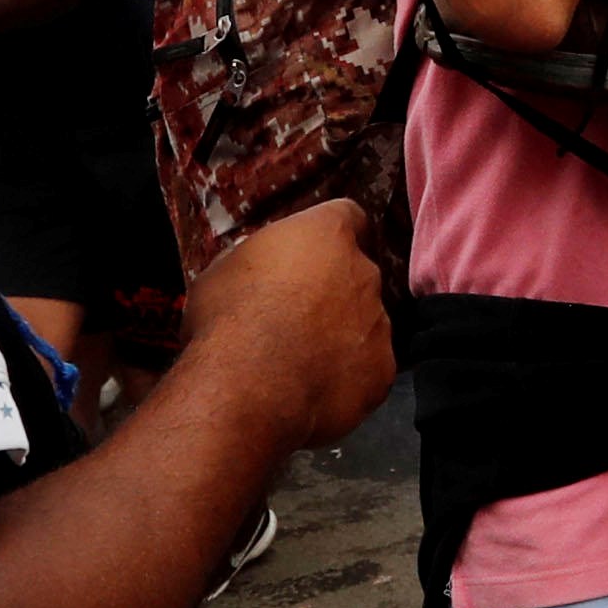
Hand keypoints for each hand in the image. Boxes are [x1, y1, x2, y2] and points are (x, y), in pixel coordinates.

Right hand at [178, 198, 396, 453]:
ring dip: (343, 336)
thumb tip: (262, 271)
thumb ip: (260, 262)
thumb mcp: (225, 270)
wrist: (247, 387)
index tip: (316, 253)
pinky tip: (314, 390)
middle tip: (296, 318)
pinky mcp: (382, 370)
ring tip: (301, 362)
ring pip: (366, 324)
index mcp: (326, 235)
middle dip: (333, 292)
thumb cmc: (227, 320)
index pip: (347, 217)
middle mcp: (363, 272)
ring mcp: (378, 324)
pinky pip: (368, 369)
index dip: (332, 236)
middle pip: (357, 275)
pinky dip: (348, 377)